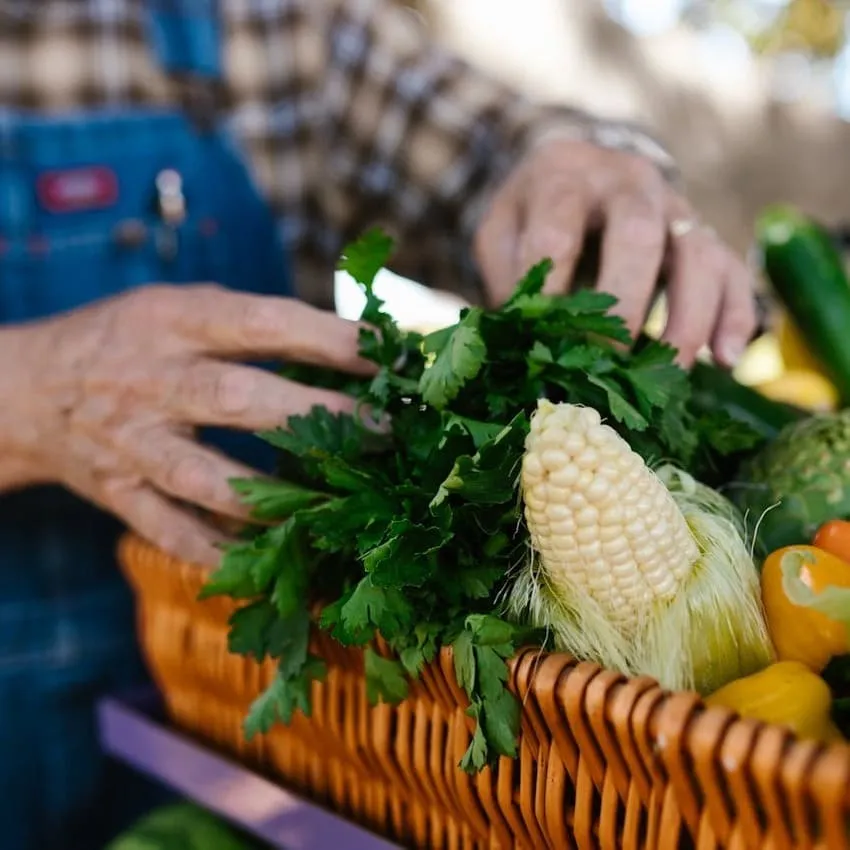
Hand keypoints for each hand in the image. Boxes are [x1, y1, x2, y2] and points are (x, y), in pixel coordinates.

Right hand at [3, 284, 373, 565]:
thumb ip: (254, 327)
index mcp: (174, 322)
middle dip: (317, 415)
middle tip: (383, 431)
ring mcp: (133, 444)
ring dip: (276, 498)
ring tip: (339, 506)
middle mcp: (152, 381)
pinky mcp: (119, 495)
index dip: (328, 339)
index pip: (262, 324)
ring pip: (207, 478)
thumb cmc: (130, 341)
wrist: (29, 389)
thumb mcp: (181, 308)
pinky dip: (223, 553)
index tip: (386, 355)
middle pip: (239, 400)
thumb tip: (352, 350)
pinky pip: (172, 534)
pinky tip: (275, 564)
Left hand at [473, 138, 756, 367]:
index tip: (545, 342)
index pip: (557, 232)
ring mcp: (674, 207)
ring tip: (671, 373)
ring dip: (687, 319)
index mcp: (564, 178)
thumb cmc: (534, 215)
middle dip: (625, 304)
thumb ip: (510, 279)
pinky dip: (734, 316)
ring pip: (697, 254)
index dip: (551, 289)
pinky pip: (732, 271)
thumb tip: (525, 346)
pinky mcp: (705, 235)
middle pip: (637, 236)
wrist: (578, 171)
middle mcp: (627, 183)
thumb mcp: (502, 234)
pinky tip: (724, 360)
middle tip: (610, 363)